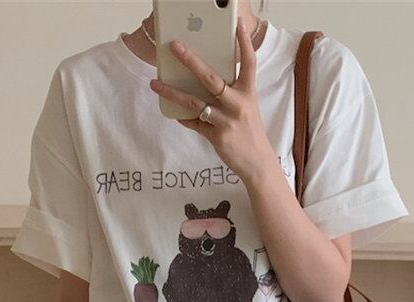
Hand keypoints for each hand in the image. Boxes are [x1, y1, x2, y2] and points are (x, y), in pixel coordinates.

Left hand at [149, 16, 275, 184]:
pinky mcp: (218, 137)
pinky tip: (174, 113)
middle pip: (211, 78)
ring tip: (156, 83)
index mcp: (248, 93)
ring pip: (195, 103)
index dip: (244, 43)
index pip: (248, 63)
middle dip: (191, 61)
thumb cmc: (249, 132)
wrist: (257, 163)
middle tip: (175, 47)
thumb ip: (231, 92)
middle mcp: (238, 105)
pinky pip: (195, 123)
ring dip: (173, 93)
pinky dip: (183, 118)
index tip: (237, 25)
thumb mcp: (246, 107)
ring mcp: (227, 121)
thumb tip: (205, 79)